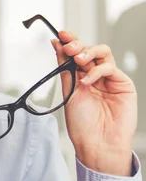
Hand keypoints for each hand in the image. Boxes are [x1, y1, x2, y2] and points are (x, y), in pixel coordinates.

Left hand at [52, 31, 136, 175]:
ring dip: (89, 51)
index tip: (60, 36)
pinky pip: (110, 68)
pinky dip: (97, 70)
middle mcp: (95, 76)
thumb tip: (57, 45)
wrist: (97, 143)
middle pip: (89, 50)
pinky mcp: (123, 84)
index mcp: (80, 78)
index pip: (75, 54)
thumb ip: (65, 68)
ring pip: (102, 53)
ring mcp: (109, 79)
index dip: (69, 43)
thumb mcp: (68, 91)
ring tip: (79, 59)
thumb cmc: (82, 124)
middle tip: (69, 45)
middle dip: (78, 44)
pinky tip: (88, 80)